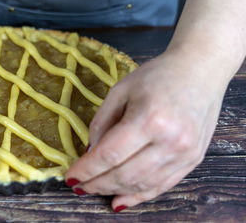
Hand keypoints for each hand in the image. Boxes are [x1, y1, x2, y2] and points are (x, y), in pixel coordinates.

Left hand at [65, 51, 226, 209]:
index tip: (70, 177)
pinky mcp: (193, 160)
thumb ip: (102, 122)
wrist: (199, 70)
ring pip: (142, 184)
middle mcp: (170, 141)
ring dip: (114, 191)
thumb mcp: (120, 90)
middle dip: (96, 184)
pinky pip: (161, 186)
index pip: (110, 154)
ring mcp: (185, 154)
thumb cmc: (157, 76)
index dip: (87, 169)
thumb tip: (90, 154)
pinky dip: (138, 195)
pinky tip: (119, 199)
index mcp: (149, 119)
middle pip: (124, 174)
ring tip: (94, 190)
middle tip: (79, 186)